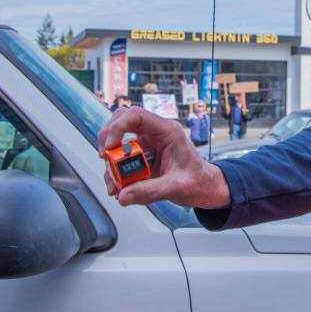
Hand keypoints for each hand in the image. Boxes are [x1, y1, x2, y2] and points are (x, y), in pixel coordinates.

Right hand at [98, 106, 229, 208]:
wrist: (205, 188)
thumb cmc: (198, 181)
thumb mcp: (176, 187)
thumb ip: (149, 191)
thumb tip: (123, 195)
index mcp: (168, 131)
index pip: (136, 116)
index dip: (117, 127)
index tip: (109, 148)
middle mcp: (156, 133)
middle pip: (122, 122)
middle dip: (108, 140)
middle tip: (105, 159)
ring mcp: (148, 144)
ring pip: (120, 142)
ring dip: (112, 162)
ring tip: (114, 185)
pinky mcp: (143, 156)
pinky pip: (123, 158)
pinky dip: (117, 172)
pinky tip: (120, 189)